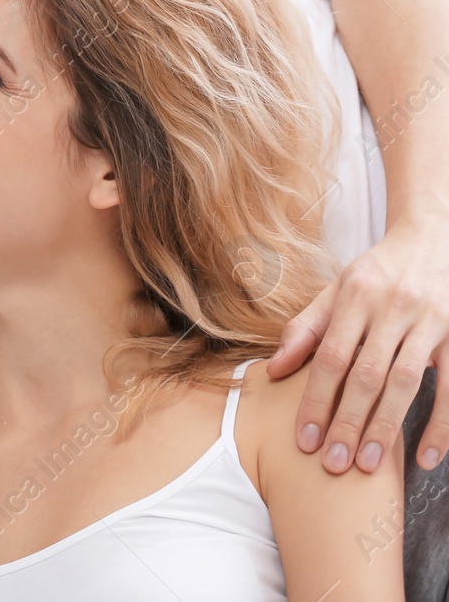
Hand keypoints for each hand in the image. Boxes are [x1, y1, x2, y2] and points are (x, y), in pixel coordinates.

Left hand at [266, 217, 448, 473]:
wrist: (432, 239)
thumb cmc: (376, 274)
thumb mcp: (335, 292)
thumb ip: (305, 329)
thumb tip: (274, 370)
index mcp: (354, 298)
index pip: (330, 358)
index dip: (315, 400)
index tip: (305, 439)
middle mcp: (391, 309)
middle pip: (366, 376)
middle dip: (348, 423)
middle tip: (334, 464)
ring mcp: (428, 322)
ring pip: (405, 383)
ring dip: (387, 428)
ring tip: (369, 466)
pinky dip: (441, 424)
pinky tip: (426, 455)